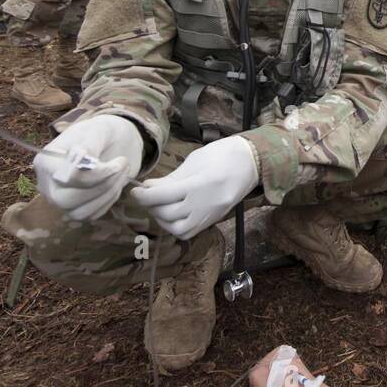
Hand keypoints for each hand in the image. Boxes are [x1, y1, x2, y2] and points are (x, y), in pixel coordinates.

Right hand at [33, 115, 143, 220]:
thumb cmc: (100, 133)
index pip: (67, 178)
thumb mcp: (96, 131)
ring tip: (122, 173)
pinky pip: (90, 215)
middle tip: (123, 166)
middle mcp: (47, 185)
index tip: (119, 161)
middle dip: (102, 186)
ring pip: (79, 212)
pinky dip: (108, 202)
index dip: (96, 175)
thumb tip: (78, 160)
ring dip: (108, 195)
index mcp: (46, 161)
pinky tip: (117, 184)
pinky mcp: (74, 209)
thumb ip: (87, 145)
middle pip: (67, 200)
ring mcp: (59, 200)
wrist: (110, 141)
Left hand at [130, 136, 259, 240]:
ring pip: (176, 229)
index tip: (134, 190)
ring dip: (162, 219)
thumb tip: (148, 188)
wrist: (251, 162)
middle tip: (145, 195)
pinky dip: (175, 227)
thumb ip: (171, 178)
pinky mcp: (213, 221)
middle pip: (166, 214)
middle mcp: (203, 205)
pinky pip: (188, 232)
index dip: (143, 196)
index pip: (161, 196)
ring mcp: (210, 215)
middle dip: (150, 205)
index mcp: (198, 185)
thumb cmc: (222, 154)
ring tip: (159, 206)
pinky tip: (172, 214)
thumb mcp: (194, 161)